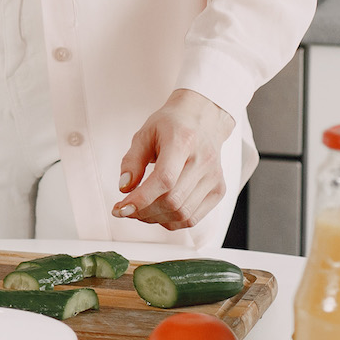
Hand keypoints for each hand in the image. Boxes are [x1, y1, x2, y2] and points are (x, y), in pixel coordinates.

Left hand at [114, 89, 234, 231]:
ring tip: (139, 211)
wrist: (203, 118)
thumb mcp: (145, 134)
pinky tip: (158, 213)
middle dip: (143, 211)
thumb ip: (132, 160)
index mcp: (184, 141)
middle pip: (173, 200)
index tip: (121, 208)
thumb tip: (124, 188)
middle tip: (125, 209)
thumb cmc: (172, 124)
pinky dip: (171, 221)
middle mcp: (203, 160)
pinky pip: (193, 218)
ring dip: (155, 218)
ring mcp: (214, 177)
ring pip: (182, 213)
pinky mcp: (219, 189)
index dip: (141, 199)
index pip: (165, 179)